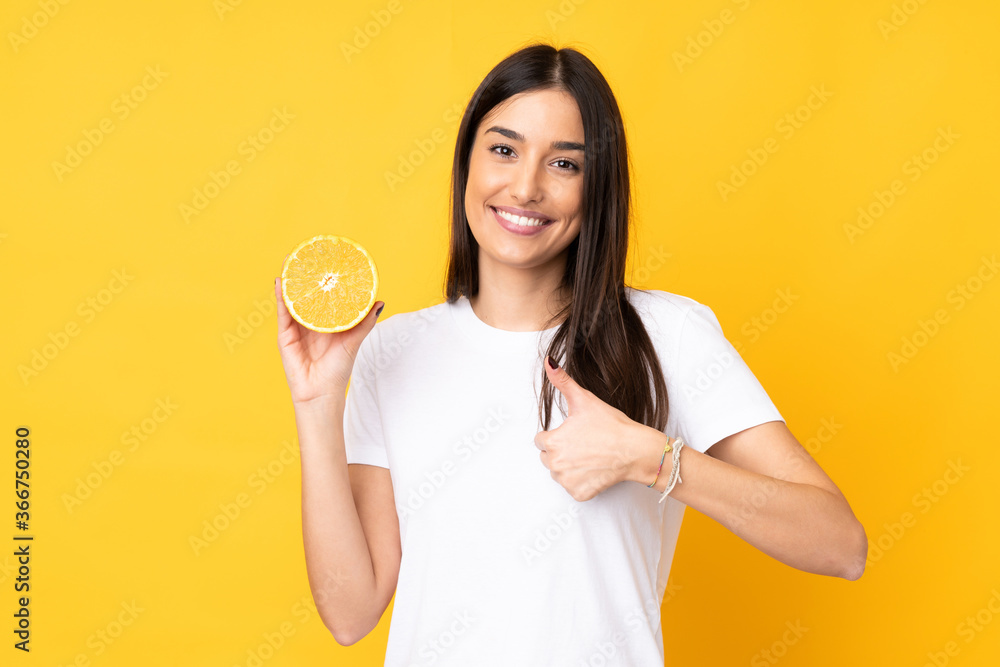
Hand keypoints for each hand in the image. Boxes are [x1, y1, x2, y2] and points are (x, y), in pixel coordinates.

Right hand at [274, 262, 382, 404]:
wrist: (321, 393)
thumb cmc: (338, 370)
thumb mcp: (353, 341)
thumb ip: (364, 322)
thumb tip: (380, 302)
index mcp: (327, 323)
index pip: (325, 297)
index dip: (325, 280)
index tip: (327, 261)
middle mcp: (311, 323)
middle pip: (307, 294)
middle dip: (306, 276)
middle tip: (307, 254)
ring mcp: (297, 328)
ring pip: (293, 300)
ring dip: (290, 281)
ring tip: (290, 261)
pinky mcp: (285, 336)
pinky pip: (283, 313)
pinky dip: (281, 297)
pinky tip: (280, 283)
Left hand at [534, 356, 644, 500]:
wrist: (635, 450)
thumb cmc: (611, 425)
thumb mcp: (584, 400)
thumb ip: (563, 381)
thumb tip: (549, 362)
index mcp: (552, 442)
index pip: (540, 440)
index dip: (557, 435)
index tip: (573, 434)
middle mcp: (555, 464)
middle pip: (548, 458)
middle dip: (561, 451)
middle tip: (583, 444)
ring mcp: (567, 481)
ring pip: (559, 473)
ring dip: (569, 467)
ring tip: (589, 456)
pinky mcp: (579, 494)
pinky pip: (573, 488)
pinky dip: (582, 482)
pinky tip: (595, 470)